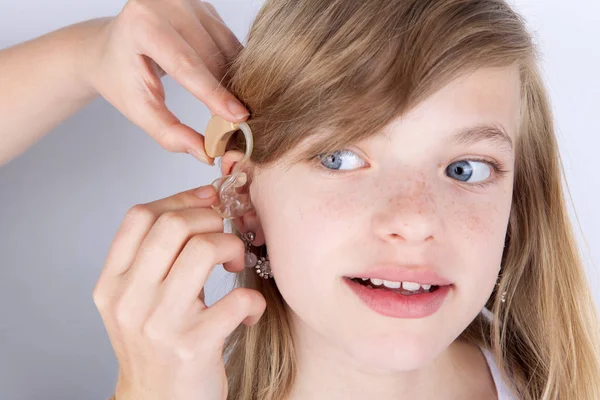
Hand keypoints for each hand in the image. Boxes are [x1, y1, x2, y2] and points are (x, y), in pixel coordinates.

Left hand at [86, 1, 248, 163]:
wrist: (109, 47)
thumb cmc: (120, 77)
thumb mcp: (138, 109)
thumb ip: (169, 133)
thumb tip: (206, 153)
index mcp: (142, 24)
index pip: (185, 64)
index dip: (213, 93)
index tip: (238, 117)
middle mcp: (167, 3)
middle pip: (210, 56)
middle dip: (226, 93)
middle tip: (236, 126)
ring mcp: (189, 2)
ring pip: (227, 49)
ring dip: (233, 81)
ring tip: (231, 108)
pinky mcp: (204, 7)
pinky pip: (230, 42)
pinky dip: (233, 68)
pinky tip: (229, 86)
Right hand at [93, 185, 265, 399]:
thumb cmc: (155, 347)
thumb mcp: (137, 301)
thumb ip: (155, 259)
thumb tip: (202, 204)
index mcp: (113, 284)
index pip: (139, 217)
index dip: (179, 198)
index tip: (207, 200)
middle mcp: (129, 301)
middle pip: (173, 226)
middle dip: (211, 219)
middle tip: (224, 235)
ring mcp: (160, 323)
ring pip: (204, 250)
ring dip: (232, 247)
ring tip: (236, 265)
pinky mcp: (194, 345)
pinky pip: (238, 299)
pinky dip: (253, 301)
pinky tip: (247, 313)